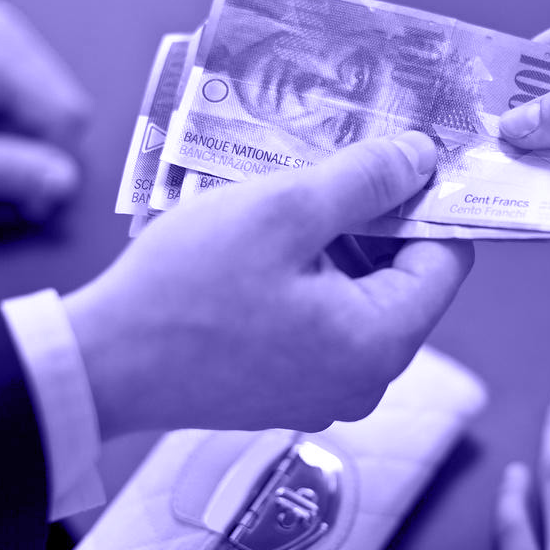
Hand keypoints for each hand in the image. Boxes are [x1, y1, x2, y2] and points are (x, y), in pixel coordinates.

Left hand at [0, 1, 88, 218]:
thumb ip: (3, 170)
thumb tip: (63, 181)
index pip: (68, 114)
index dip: (53, 164)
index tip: (29, 198)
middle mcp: (12, 38)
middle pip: (65, 118)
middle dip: (35, 159)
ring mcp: (14, 50)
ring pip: (58, 121)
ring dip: (26, 152)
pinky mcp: (13, 67)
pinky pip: (42, 116)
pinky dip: (18, 141)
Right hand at [64, 132, 473, 436]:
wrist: (102, 365)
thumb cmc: (186, 289)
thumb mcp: (283, 211)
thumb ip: (366, 180)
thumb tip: (423, 159)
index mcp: (379, 343)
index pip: (447, 259)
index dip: (427, 202)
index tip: (396, 159)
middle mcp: (365, 380)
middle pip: (403, 278)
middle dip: (376, 219)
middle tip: (332, 170)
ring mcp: (326, 390)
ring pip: (359, 297)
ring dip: (337, 244)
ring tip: (291, 203)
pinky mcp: (289, 388)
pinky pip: (324, 321)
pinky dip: (309, 278)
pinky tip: (268, 246)